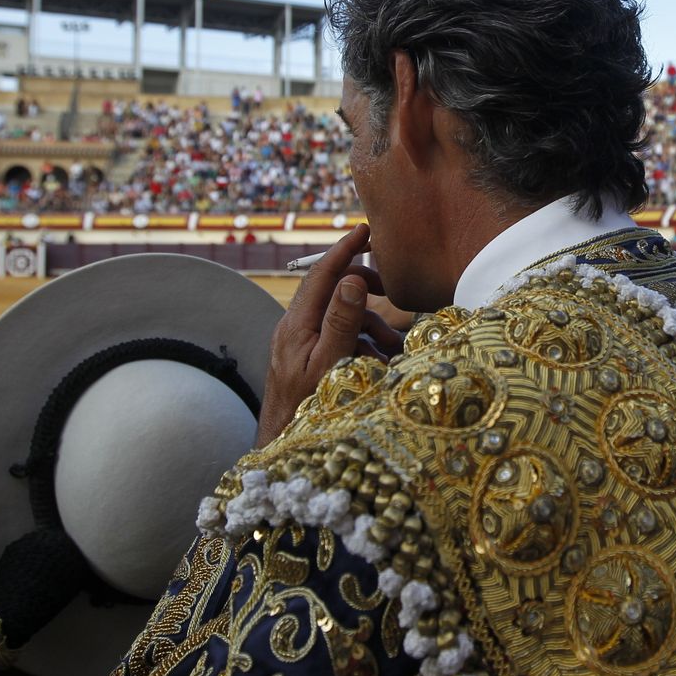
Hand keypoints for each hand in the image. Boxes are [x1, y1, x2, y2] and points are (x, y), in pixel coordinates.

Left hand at [259, 225, 384, 446]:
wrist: (282, 446)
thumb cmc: (306, 411)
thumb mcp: (330, 365)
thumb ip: (341, 321)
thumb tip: (352, 278)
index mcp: (297, 324)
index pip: (322, 274)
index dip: (344, 249)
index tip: (365, 229)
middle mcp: (295, 328)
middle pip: (333, 291)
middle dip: (366, 292)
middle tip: (391, 294)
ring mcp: (300, 343)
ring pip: (341, 319)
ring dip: (370, 328)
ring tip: (392, 351)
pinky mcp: (307, 358)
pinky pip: (337, 340)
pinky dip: (361, 346)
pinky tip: (378, 365)